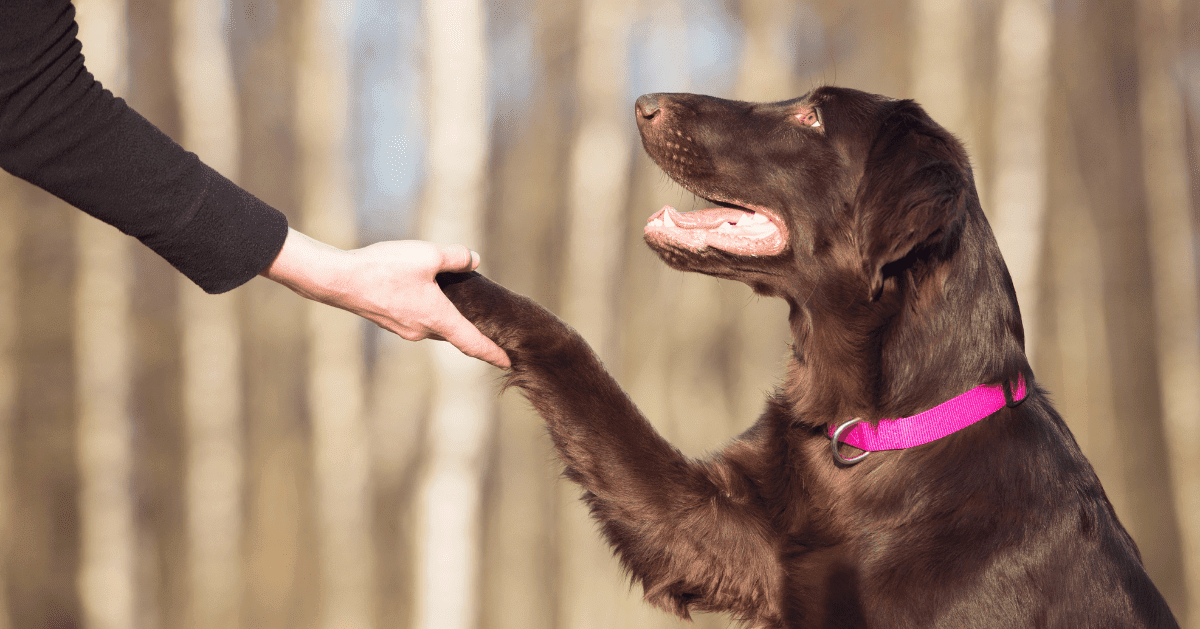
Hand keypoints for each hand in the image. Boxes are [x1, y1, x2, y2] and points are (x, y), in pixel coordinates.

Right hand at [260, 228, 510, 368]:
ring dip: (450, 319)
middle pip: (456, 334)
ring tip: (462, 305)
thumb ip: (456, 257)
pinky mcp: (390, 321)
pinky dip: (431, 312)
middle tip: (493, 328)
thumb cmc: (384, 268)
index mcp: (438, 318)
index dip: (493, 354)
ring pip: (436, 326)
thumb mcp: (427, 255)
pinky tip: (429, 295)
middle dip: (474, 332)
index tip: (509, 363)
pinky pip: (419, 320)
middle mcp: (423, 330)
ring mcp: (405, 329)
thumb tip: (474, 260)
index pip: (473, 343)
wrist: (339, 280)